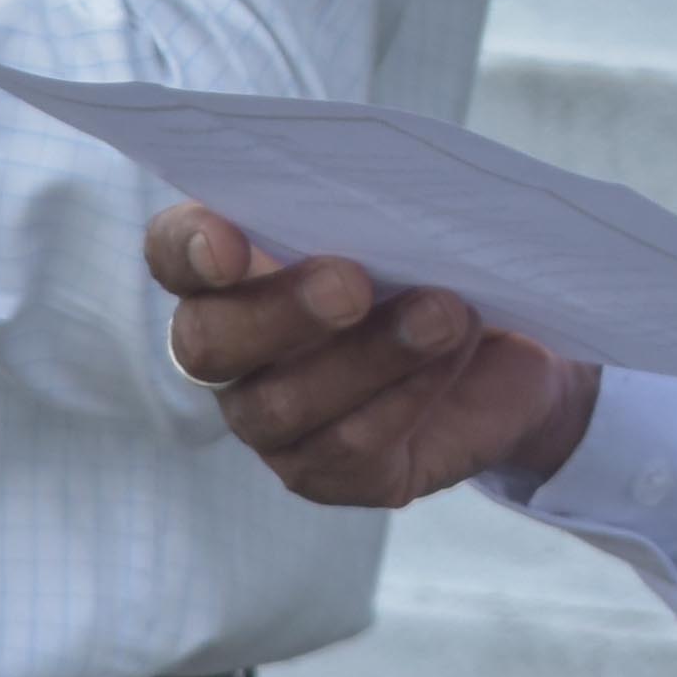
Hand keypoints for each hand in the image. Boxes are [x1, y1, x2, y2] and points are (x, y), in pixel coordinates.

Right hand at [147, 205, 600, 504]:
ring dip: (368, 355)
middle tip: (352, 285)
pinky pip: (347, 447)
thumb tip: (390, 202)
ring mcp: (270, 422)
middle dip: (281, 311)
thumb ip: (377, 210)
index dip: (187, 249)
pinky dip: (406, 396)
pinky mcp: (325, 474)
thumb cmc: (437, 267)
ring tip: (443, 316)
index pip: (173, 254)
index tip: (228, 245)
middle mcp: (231, 352)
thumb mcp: (414, 226)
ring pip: (282, 403)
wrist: (503, 353)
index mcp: (230, 271)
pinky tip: (449, 360)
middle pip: (208, 342)